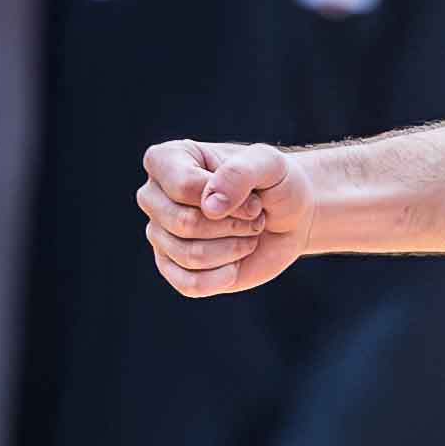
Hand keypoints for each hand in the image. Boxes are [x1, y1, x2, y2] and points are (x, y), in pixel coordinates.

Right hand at [142, 139, 314, 296]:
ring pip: (190, 255)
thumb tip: (209, 207)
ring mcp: (160, 235)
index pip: (182, 186)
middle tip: (255, 217)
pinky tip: (237, 260)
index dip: (227, 198)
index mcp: (166, 161)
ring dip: (234, 247)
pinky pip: (191, 284)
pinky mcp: (173, 269)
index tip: (254, 198)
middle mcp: (154, 197)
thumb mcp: (268, 163)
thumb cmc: (274, 184)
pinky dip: (226, 275)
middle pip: (184, 223)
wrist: (290, 218)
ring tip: (248, 234)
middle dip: (233, 225)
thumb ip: (239, 173)